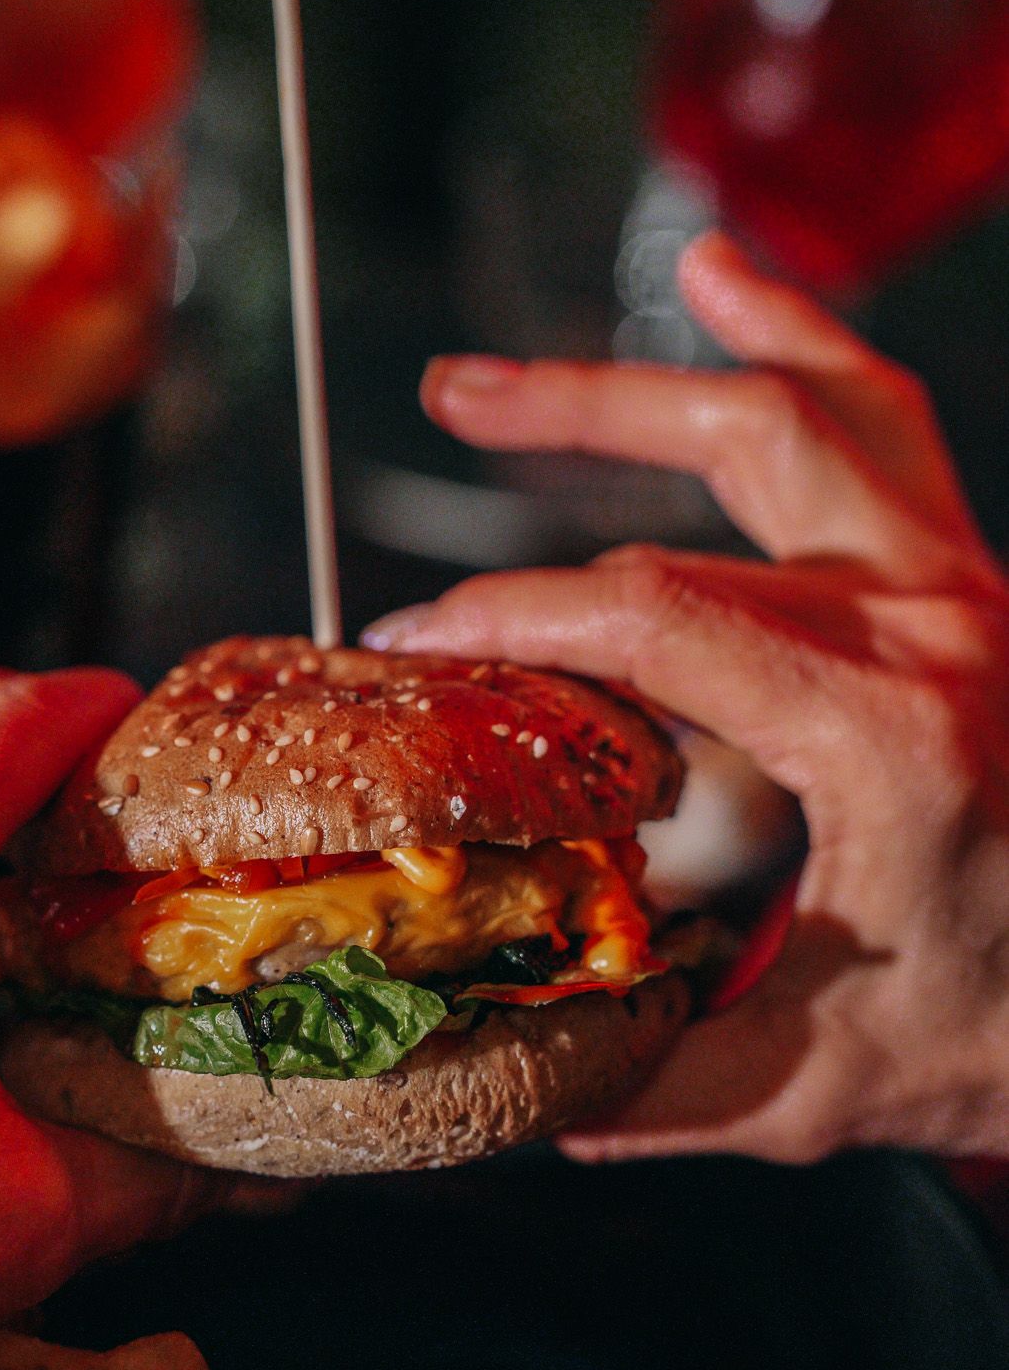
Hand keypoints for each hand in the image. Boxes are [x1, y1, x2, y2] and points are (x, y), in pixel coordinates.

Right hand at [365, 233, 1008, 1164]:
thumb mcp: (829, 1084)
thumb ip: (656, 1085)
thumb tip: (508, 1087)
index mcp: (894, 735)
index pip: (660, 621)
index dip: (516, 614)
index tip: (416, 640)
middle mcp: (938, 624)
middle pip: (725, 464)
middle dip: (563, 423)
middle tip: (447, 403)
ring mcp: (966, 581)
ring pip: (808, 407)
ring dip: (655, 367)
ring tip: (535, 358)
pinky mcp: (970, 575)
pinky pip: (884, 417)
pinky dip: (799, 336)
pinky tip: (724, 283)